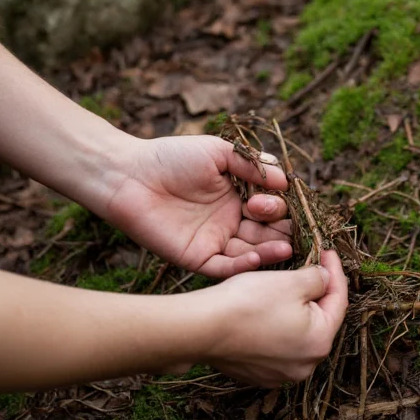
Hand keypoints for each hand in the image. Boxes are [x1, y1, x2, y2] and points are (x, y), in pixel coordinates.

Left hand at [103, 135, 291, 277]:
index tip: (275, 198)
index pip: (270, 208)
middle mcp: (230, 221)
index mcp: (237, 196)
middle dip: (281, 231)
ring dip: (270, 252)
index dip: (278, 206)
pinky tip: (257, 258)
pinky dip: (242, 267)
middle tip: (290, 229)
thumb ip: (252, 164)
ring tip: (286, 248)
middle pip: (266, 232)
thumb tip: (285, 180)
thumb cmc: (171, 157)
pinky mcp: (197, 257)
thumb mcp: (218, 152)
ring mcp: (215, 241)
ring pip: (251, 253)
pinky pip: (225, 267)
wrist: (129, 174)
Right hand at [199, 251, 348, 386]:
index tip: (327, 253)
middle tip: (309, 267)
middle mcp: (305, 365)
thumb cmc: (248, 303)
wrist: (201, 328)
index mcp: (320, 342)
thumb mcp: (292, 281)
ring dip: (295, 310)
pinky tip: (264, 309)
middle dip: (316, 293)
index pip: (338, 300)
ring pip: (297, 333)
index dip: (334, 272)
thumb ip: (318, 278)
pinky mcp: (258, 374)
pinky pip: (276, 345)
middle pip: (319, 320)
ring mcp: (280, 373)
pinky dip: (275, 326)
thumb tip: (325, 278)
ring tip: (285, 287)